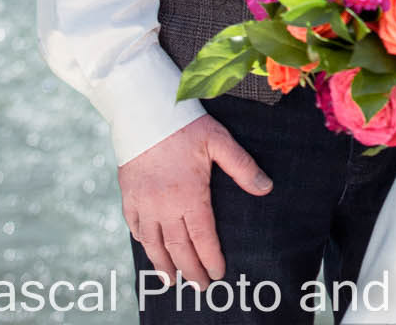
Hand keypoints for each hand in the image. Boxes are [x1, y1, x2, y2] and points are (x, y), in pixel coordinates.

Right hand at [118, 116, 272, 289]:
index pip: (203, 237)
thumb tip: (266, 188)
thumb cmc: (186, 124)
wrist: (144, 110)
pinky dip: (143, 243)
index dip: (211, 259)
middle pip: (179, 247)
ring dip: (164, 265)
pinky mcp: (128, 195)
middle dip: (191, 270)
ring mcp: (144, 203)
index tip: (218, 274)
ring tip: (172, 281)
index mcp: (190, 195)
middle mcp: (165, 206)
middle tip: (200, 287)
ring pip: (154, 244)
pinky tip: (150, 250)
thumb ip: (243, 167)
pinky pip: (134, 227)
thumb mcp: (219, 141)